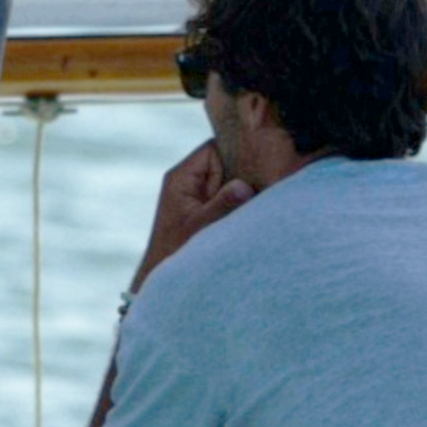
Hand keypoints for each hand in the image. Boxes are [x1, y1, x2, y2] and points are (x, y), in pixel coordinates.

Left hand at [130, 141, 252, 293]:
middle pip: (224, 164)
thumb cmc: (174, 251)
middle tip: (267, 180)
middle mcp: (190, 182)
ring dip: (244, 190)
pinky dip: (240, 203)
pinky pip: (228, 198)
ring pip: (229, 182)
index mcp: (182, 177)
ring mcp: (198, 196)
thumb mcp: (201, 227)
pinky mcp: (205, 210)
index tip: (259, 158)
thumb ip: (222, 204)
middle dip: (244, 172)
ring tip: (263, 196)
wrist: (159, 276)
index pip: (213, 149)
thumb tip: (245, 185)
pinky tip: (255, 209)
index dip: (235, 151)